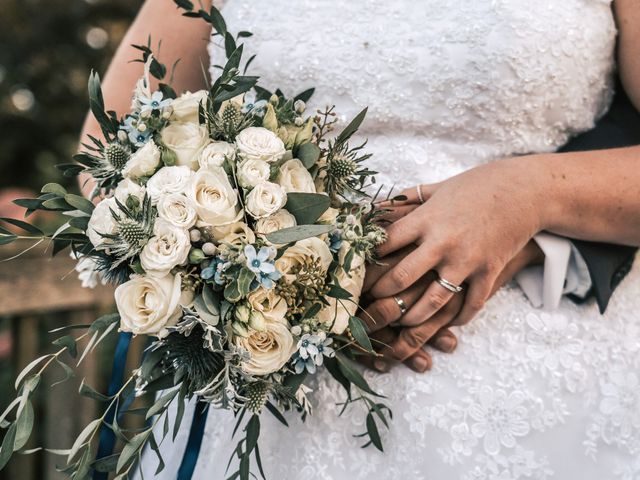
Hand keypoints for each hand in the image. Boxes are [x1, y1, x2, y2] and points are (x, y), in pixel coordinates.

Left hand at [370, 159, 543, 326]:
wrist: (525, 190)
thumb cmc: (476, 187)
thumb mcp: (437, 189)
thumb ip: (405, 201)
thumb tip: (374, 207)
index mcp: (426, 219)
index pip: (385, 244)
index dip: (366, 262)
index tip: (354, 274)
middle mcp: (442, 241)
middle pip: (401, 277)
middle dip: (381, 296)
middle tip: (369, 306)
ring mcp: (467, 260)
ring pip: (432, 301)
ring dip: (412, 317)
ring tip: (401, 322)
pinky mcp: (489, 272)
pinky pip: (470, 306)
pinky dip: (457, 320)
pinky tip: (447, 324)